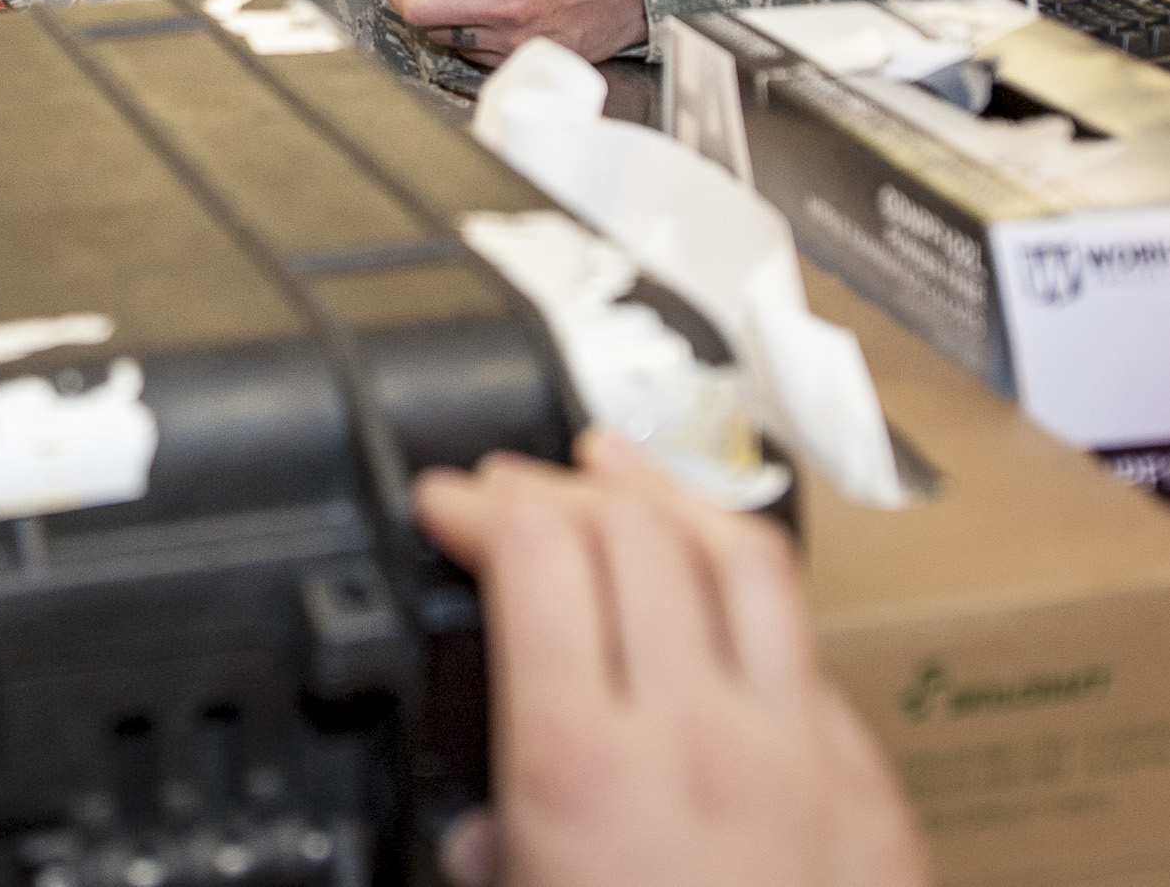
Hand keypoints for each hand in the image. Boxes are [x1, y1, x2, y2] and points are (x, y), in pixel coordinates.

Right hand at [415, 432, 926, 886]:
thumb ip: (494, 850)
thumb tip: (488, 827)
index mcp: (583, 762)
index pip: (541, 550)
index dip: (483, 500)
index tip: (447, 501)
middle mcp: (696, 732)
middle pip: (634, 528)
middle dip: (559, 484)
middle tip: (513, 487)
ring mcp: (802, 754)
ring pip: (746, 557)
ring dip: (670, 495)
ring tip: (622, 473)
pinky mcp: (874, 794)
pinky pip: (811, 656)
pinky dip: (750, 601)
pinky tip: (721, 603)